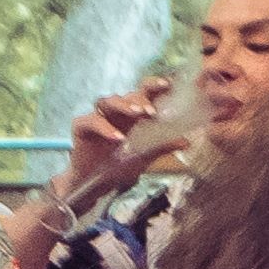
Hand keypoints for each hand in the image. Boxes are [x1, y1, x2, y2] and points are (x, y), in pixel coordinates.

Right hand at [55, 84, 157, 203]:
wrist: (97, 183)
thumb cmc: (121, 165)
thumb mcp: (145, 156)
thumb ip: (163, 146)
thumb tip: (186, 141)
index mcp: (134, 114)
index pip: (144, 93)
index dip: (155, 85)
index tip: (168, 84)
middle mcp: (116, 112)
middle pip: (127, 95)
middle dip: (141, 98)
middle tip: (152, 110)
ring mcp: (98, 117)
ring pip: (107, 101)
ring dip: (124, 105)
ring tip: (138, 114)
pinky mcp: (81, 127)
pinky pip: (90, 121)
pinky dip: (104, 127)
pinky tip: (118, 138)